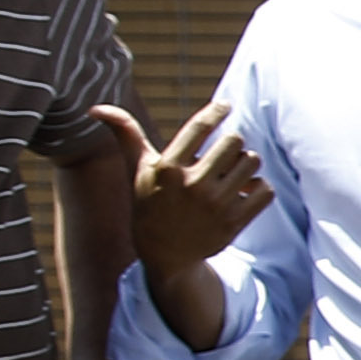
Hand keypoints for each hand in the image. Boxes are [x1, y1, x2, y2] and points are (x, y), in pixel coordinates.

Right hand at [102, 98, 269, 273]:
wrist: (165, 254)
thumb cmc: (150, 202)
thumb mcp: (137, 170)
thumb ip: (126, 134)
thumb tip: (96, 108)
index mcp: (168, 168)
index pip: (200, 127)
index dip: (216, 111)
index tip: (225, 105)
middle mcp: (192, 185)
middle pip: (234, 141)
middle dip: (231, 143)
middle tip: (223, 153)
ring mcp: (215, 205)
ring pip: (252, 163)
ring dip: (246, 164)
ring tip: (232, 173)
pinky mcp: (234, 222)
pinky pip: (264, 190)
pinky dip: (259, 187)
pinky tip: (244, 191)